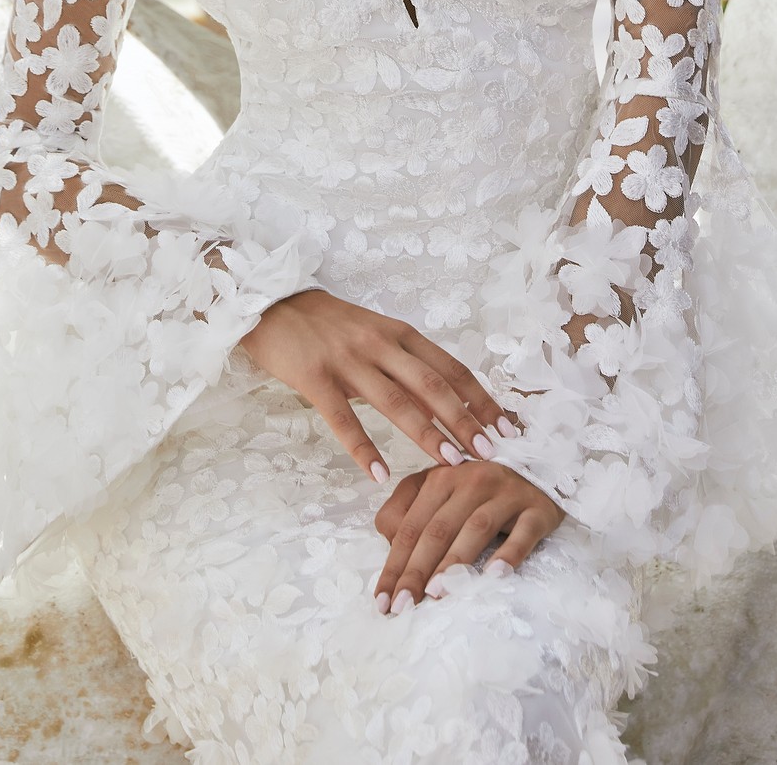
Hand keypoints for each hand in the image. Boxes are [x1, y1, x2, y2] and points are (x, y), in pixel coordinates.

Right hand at [240, 289, 516, 483]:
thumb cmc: (326, 324)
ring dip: (427, 433)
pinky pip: (343, 418)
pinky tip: (378, 474)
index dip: (479, 397)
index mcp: (398, 333)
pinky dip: (363, 447)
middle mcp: (379, 343)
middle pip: (431, 384)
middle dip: (464, 419)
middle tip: (490, 451)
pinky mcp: (316, 377)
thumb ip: (402, 365)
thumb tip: (441, 404)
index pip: (449, 367)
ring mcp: (348, 360)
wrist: (271, 302)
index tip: (505, 425)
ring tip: (451, 463)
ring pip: (396, 401)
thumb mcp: (372, 334)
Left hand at [374, 461, 562, 612]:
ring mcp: (507, 492)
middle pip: (438, 529)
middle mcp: (472, 480)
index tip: (381, 601)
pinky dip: (509, 554)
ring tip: (436, 594)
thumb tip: (389, 543)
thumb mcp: (439, 491)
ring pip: (476, 528)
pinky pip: (523, 533)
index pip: (411, 526)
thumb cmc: (479, 491)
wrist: (540, 468)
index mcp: (442, 477)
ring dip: (454, 562)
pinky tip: (495, 576)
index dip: (394, 564)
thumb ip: (407, 510)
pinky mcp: (537, 508)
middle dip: (416, 571)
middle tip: (402, 606)